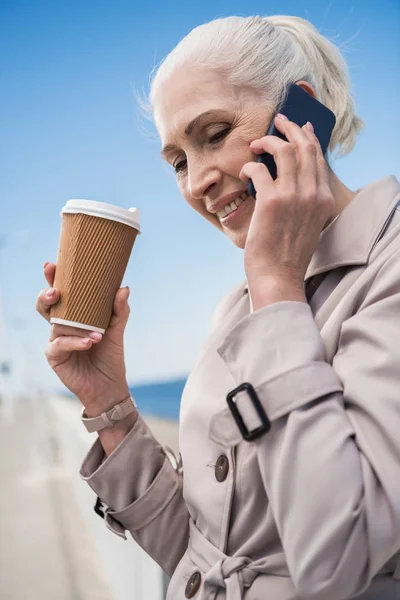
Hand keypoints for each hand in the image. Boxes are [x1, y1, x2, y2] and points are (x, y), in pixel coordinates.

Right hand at [36, 262, 131, 411]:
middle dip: (47, 294)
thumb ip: (119, 310)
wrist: (110, 386)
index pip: (62, 294)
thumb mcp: (117, 330)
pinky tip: (89, 342)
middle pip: (46, 305)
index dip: (53, 279)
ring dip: (76, 326)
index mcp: (74, 315)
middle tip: (56, 291)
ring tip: (96, 333)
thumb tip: (124, 288)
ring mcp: (56, 340)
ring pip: (56, 324)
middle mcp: (62, 325)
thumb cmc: (110, 356)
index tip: (51, 265)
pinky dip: (75, 341)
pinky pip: (59, 344)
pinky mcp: (55, 356)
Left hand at [240, 114, 334, 291]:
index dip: (308, 137)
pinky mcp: (271, 201)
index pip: (318, 158)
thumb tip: (288, 179)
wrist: (278, 276)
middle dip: (290, 128)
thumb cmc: (286, 253)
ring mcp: (293, 196)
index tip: (299, 127)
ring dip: (268, 142)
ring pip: (284, 150)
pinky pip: (259, 169)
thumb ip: (304, 200)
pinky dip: (249, 166)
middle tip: (277, 121)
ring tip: (256, 144)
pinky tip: (244, 173)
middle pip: (305, 146)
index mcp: (323, 199)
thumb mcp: (306, 224)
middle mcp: (312, 194)